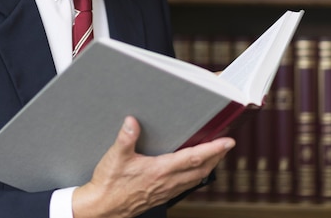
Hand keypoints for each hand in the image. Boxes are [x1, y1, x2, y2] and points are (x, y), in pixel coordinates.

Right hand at [72, 116, 234, 217]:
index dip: (213, 149)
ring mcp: (166, 191)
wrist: (103, 208)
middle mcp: (167, 182)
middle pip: (201, 170)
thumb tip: (132, 121)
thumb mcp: (115, 157)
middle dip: (217, 157)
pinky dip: (196, 176)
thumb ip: (126, 138)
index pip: (194, 158)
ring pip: (196, 179)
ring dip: (208, 167)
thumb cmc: (109, 185)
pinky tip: (193, 172)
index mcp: (160, 170)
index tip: (227, 142)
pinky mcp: (161, 196)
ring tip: (215, 156)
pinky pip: (186, 185)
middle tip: (226, 145)